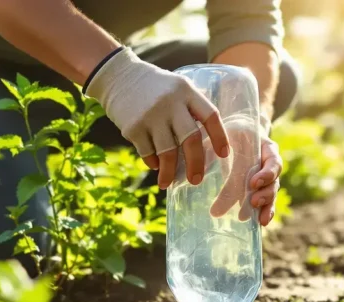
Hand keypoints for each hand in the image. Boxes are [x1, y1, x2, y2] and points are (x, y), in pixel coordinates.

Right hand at [84, 48, 229, 188]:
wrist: (119, 77)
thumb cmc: (155, 88)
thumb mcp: (178, 88)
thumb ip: (191, 109)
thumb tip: (205, 144)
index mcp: (186, 92)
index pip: (210, 116)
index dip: (219, 137)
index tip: (224, 154)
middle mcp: (171, 102)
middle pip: (190, 139)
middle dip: (195, 164)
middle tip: (196, 180)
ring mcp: (151, 115)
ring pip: (167, 152)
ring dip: (169, 172)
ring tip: (168, 183)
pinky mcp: (133, 127)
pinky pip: (148, 153)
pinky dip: (153, 163)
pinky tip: (155, 166)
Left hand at [209, 115, 282, 225]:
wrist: (236, 133)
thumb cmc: (229, 135)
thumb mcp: (222, 141)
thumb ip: (214, 155)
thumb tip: (194, 178)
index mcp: (266, 148)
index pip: (273, 161)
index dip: (266, 174)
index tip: (253, 183)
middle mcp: (270, 164)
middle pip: (274, 181)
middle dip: (266, 194)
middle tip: (253, 202)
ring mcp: (267, 178)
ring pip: (271, 193)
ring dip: (266, 206)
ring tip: (259, 219)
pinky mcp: (261, 189)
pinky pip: (266, 201)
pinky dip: (264, 212)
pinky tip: (260, 222)